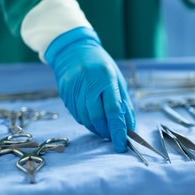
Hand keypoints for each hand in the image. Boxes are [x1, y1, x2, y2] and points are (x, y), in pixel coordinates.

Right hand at [44, 27, 135, 151]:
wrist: (74, 50)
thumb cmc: (101, 65)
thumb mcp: (118, 80)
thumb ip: (124, 104)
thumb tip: (129, 127)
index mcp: (106, 77)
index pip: (113, 110)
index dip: (118, 130)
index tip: (121, 144)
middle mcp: (88, 83)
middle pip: (97, 117)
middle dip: (107, 132)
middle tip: (114, 136)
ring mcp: (74, 89)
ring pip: (86, 119)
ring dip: (97, 129)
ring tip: (105, 129)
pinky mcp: (64, 94)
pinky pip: (77, 115)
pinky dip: (87, 122)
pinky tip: (93, 120)